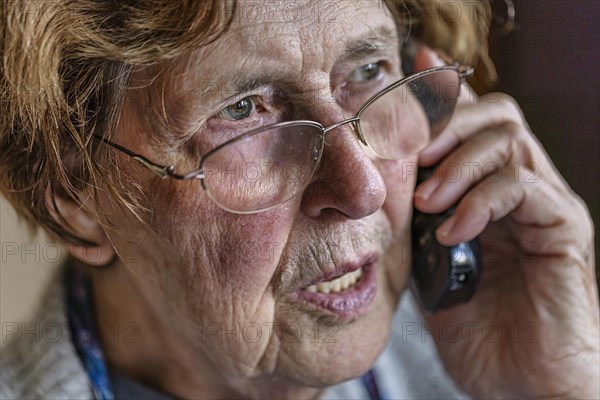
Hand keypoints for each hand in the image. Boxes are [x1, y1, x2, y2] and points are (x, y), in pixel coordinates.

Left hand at [413, 90, 599, 397]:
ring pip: (510, 141)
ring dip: (458, 163)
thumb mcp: (426, 262)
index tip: (410, 76)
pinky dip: (482, 201)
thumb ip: (412, 219)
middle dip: (446, 124)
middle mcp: (523, 186)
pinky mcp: (563, 230)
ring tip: (426, 202)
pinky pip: (525, 188)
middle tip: (410, 155)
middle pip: (496, 114)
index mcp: (488, 188)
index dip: (443, 95)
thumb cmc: (472, 323)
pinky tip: (454, 231)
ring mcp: (545, 205)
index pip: (471, 122)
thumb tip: (376, 181)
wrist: (518, 381)